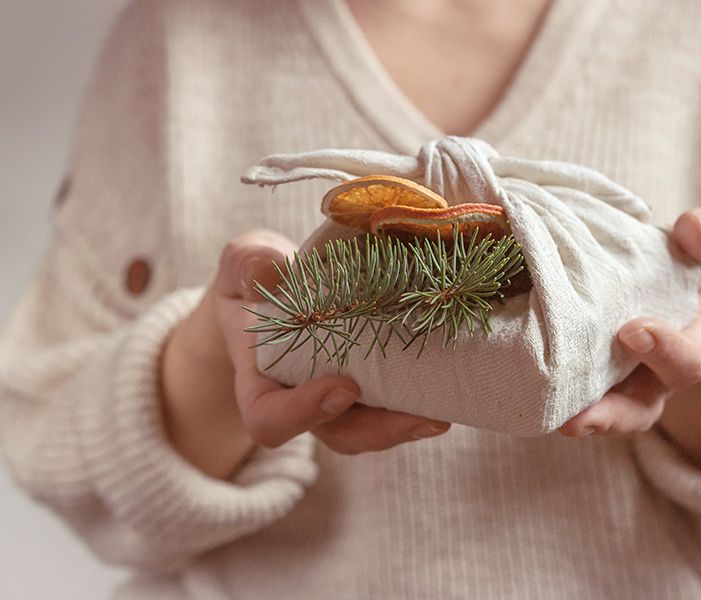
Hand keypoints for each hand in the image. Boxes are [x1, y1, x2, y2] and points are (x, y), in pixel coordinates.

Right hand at [160, 230, 449, 479]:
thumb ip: (248, 264)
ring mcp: (340, 396)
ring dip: (408, 424)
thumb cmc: (256, 277)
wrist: (279, 288)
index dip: (303, 414)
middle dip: (379, 431)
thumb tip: (271, 272)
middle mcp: (303, 397)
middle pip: (338, 434)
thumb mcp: (243, 261)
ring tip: (444, 412)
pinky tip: (453, 384)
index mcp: (261, 378)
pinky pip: (394, 404)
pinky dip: (421, 399)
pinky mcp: (372, 383)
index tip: (343, 387)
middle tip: (420, 417)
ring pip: (372, 428)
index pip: (269, 417)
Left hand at [558, 209, 700, 468]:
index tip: (635, 330)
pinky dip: (543, 399)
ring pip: (598, 420)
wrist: (646, 281)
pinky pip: (563, 402)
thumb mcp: (698, 245)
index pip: (688, 362)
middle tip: (583, 412)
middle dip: (613, 413)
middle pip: (637, 411)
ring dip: (576, 422)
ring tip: (552, 424)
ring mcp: (613, 389)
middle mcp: (651, 381)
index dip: (665, 350)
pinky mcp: (575, 385)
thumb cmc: (676, 264)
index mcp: (688, 348)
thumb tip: (694, 233)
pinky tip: (518, 391)